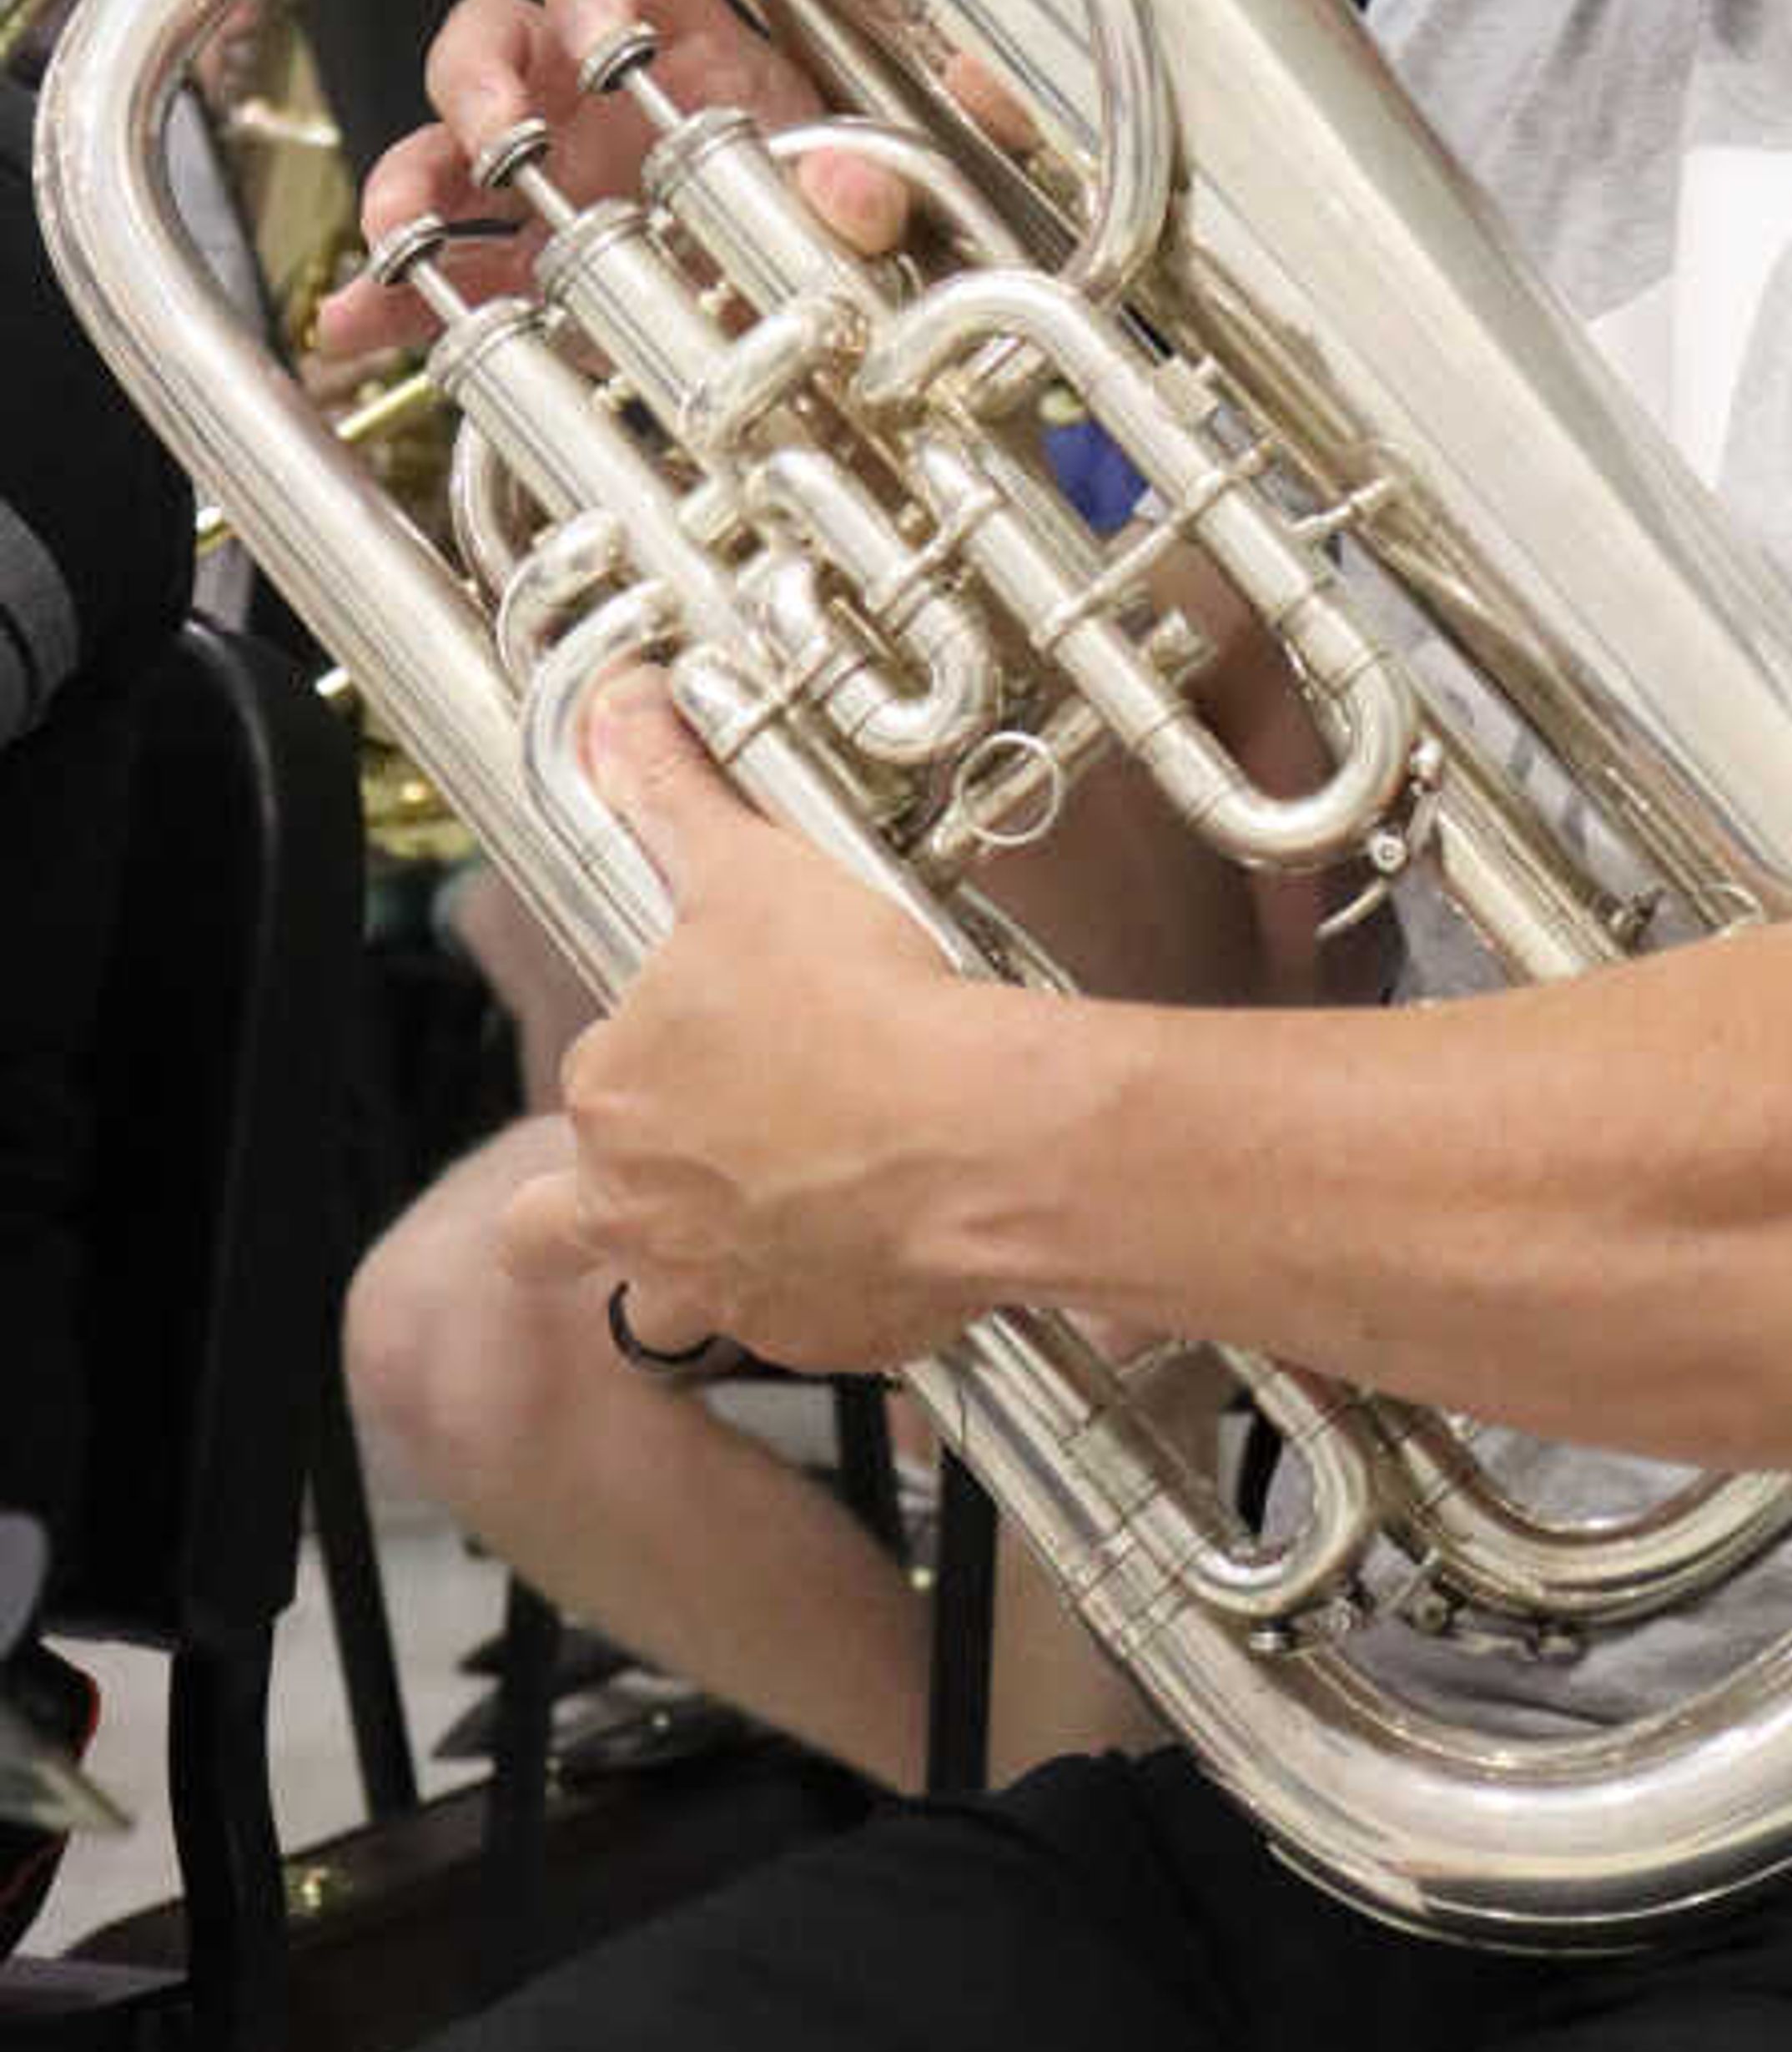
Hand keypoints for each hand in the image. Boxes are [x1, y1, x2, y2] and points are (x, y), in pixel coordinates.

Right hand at [317, 0, 905, 361]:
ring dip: (409, 180)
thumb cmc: (828, 213)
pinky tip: (357, 326)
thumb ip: (876, 189)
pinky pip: (432, 271)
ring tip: (403, 233)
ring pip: (442, 143)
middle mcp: (595, 92)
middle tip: (506, 136)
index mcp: (686, 38)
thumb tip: (854, 190)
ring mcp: (545, 178)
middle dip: (480, 77)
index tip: (607, 34)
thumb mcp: (867, 198)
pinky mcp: (518, 269)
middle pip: (498, 33)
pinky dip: (387, 300)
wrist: (818, 317)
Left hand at [496, 666, 1010, 1370]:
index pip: (595, 1073)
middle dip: (586, 1208)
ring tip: (790, 1206)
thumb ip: (675, 798)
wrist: (980, 1136)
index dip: (652, 1044)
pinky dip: (836, 1284)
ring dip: (707, 1258)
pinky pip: (806, 1324)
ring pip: (670, 1299)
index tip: (718, 1023)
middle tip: (679, 1161)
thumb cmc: (861, 1009)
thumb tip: (617, 711)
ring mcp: (728, 1290)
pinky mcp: (821, 1340)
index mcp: (613, 1102)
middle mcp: (643, 1216)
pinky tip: (892, 1230)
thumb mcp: (752, 872)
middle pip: (551, 1234)